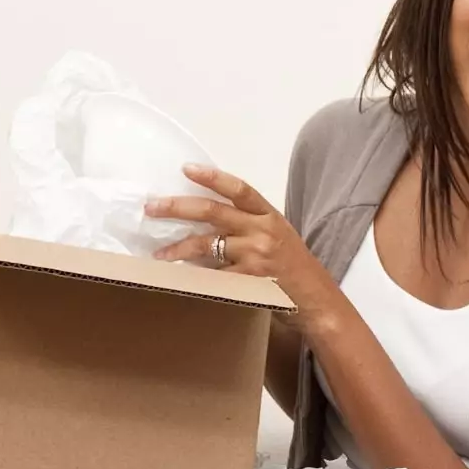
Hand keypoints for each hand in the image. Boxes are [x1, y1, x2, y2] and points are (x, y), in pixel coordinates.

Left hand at [147, 166, 332, 306]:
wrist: (317, 299)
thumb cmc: (294, 268)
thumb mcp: (278, 236)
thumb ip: (249, 223)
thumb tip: (208, 217)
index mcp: (269, 215)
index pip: (238, 188)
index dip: (212, 177)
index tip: (186, 169)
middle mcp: (262, 230)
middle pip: (212, 211)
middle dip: (177, 208)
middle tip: (151, 207)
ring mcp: (255, 255)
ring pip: (207, 244)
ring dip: (178, 247)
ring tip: (158, 253)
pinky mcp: (249, 280)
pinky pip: (213, 275)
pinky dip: (194, 276)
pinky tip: (178, 277)